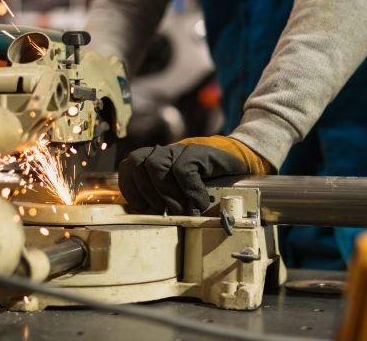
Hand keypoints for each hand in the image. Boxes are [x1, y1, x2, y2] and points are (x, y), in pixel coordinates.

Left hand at [118, 135, 273, 214]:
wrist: (239, 163)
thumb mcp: (181, 192)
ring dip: (166, 193)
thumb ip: (163, 196)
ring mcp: (181, 150)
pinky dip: (189, 190)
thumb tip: (147, 216)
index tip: (144, 208)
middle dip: (147, 192)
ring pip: (155, 165)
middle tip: (164, 211)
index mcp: (156, 160)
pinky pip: (183, 170)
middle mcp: (165, 152)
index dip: (131, 188)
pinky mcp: (198, 151)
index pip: (128, 166)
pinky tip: (200, 202)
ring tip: (182, 208)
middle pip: (137, 163)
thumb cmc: (208, 184)